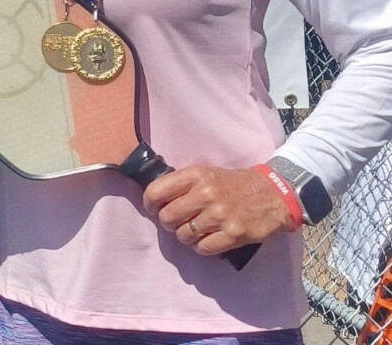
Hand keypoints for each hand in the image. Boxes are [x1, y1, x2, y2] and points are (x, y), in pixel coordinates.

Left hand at [143, 165, 295, 255]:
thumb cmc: (233, 183)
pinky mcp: (233, 234)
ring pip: (183, 235)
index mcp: (196, 175)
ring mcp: (220, 214)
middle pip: (167, 217)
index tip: (154, 208)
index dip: (150, 203)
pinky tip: (208, 239)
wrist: (272, 193)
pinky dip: (201, 247)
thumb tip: (156, 199)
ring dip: (186, 236)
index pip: (157, 191)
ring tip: (195, 230)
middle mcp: (205, 193)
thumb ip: (183, 184)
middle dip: (168, 223)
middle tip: (177, 222)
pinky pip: (203, 248)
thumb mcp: (207, 173)